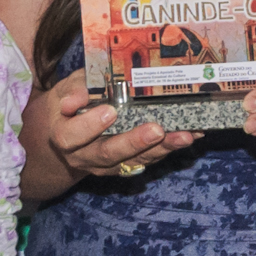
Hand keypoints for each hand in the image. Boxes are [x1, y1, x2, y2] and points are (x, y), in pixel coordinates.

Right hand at [24, 72, 194, 196]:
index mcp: (64, 136)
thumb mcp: (66, 89)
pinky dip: (169, 148)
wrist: (69, 129)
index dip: (90, 126)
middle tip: (156, 129)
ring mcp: (107, 164)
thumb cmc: (71, 102)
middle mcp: (85, 156)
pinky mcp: (126, 165)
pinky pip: (149, 159)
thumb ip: (75, 90)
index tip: (110, 111)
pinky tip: (190, 135)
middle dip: (135, 142)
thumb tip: (79, 96)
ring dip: (162, 148)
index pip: (73, 136)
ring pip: (134, 160)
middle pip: (108, 153)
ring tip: (185, 135)